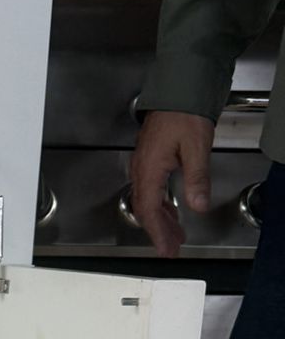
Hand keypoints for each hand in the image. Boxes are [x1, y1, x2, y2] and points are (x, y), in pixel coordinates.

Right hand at [129, 111, 215, 257]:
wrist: (178, 89)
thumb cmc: (184, 114)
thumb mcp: (196, 147)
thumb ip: (196, 178)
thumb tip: (197, 206)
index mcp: (149, 169)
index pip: (150, 209)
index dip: (158, 232)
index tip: (166, 249)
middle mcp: (141, 168)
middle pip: (145, 208)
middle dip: (158, 230)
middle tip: (171, 248)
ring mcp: (143, 163)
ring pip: (147, 200)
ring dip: (160, 218)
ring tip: (174, 234)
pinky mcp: (149, 158)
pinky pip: (150, 189)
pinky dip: (160, 204)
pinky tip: (170, 209)